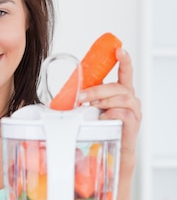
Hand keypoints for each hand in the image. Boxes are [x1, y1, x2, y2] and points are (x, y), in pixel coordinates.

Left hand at [79, 48, 141, 172]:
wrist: (116, 149)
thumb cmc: (106, 125)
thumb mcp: (96, 107)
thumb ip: (89, 96)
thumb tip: (66, 92)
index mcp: (122, 91)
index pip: (126, 72)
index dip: (124, 60)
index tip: (119, 50)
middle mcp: (131, 99)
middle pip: (117, 87)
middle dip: (97, 90)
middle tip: (80, 97)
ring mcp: (134, 111)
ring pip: (121, 99)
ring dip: (103, 101)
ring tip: (91, 107)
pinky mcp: (133, 123)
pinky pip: (123, 114)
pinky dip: (110, 114)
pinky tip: (102, 118)